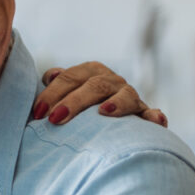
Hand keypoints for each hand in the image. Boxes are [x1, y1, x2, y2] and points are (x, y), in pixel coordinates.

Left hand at [31, 61, 167, 126]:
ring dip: (116, 103)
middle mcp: (110, 80)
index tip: (38, 113)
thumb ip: (56, 85)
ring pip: (125, 95)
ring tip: (104, 111)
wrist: (101, 121)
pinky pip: (150, 114)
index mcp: (89, 72)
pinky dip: (154, 116)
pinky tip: (156, 122)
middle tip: (56, 119)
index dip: (52, 93)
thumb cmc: (74, 108)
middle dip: (75, 101)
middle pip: (94, 85)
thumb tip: (50, 77)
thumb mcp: (63, 92)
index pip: (69, 78)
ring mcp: (128, 95)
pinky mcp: (142, 113)